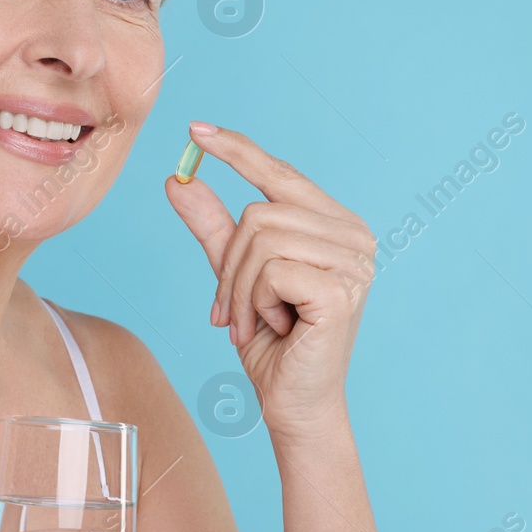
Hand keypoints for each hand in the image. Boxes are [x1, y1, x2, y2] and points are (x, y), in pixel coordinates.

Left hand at [164, 122, 375, 438]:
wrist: (292, 402)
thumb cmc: (271, 341)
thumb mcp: (234, 274)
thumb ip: (212, 226)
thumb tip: (177, 178)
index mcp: (335, 225)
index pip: (281, 174)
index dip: (238, 150)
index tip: (194, 129)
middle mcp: (354, 236)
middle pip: (260, 212)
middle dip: (230, 265)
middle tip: (231, 310)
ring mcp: (354, 263)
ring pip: (260, 240)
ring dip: (240, 289)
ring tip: (255, 321)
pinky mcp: (341, 290)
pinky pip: (271, 270)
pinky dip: (255, 303)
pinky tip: (275, 328)